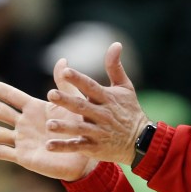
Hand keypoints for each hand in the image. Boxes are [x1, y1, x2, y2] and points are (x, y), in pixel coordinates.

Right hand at [0, 72, 95, 181]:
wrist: (86, 156)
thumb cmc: (82, 129)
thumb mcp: (73, 105)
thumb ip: (64, 86)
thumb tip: (62, 61)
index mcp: (36, 109)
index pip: (12, 96)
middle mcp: (25, 123)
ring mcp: (23, 140)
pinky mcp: (25, 156)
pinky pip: (3, 152)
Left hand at [44, 42, 147, 165]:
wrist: (141, 141)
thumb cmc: (130, 110)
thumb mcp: (126, 87)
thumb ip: (115, 67)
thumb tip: (116, 44)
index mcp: (107, 98)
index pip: (91, 87)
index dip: (79, 79)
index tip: (65, 71)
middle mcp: (102, 115)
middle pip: (82, 107)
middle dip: (67, 101)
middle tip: (51, 95)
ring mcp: (98, 132)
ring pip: (80, 129)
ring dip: (65, 127)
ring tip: (50, 124)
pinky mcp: (95, 147)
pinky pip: (78, 146)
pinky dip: (64, 147)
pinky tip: (49, 146)